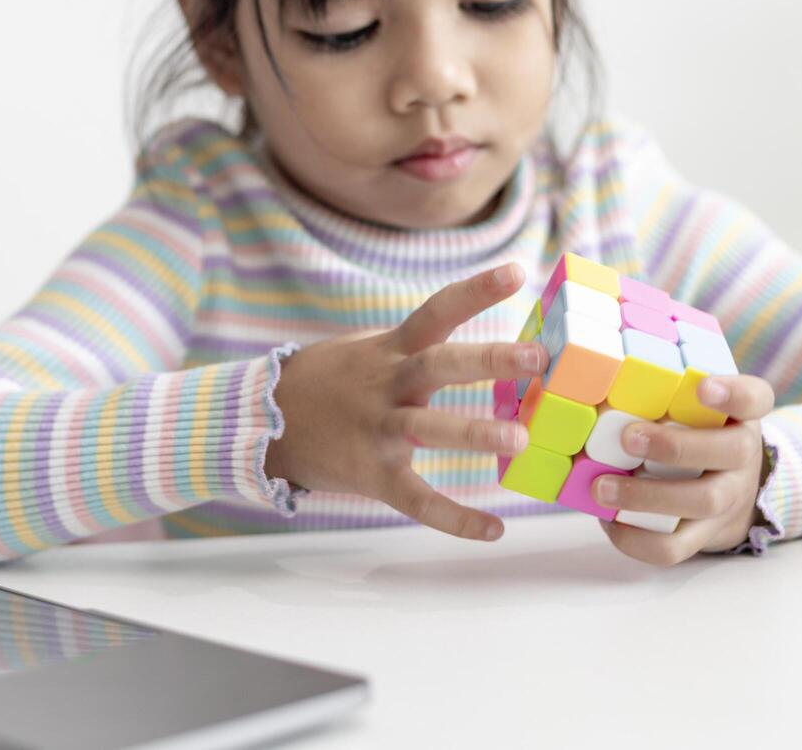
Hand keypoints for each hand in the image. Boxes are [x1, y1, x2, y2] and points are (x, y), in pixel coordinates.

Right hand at [266, 262, 545, 541]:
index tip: (517, 272)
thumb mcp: (366, 350)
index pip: (437, 311)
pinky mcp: (372, 474)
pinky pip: (417, 498)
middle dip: (487, 360)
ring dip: (474, 432)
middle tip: (536, 356)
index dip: (475, 290)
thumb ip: (412, 347)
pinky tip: (494, 529)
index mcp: (390, 350)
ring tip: (520, 439)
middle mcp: (387, 384)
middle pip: (439, 365)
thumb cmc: (328, 382)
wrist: (264, 422)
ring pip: (428, 428)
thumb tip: (474, 341)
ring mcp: (378, 430)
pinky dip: (454, 517)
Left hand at [595, 374, 775, 563]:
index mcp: (740, 416)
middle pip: (729, 451)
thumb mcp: (693, 405)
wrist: (731, 492)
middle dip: (675, 446)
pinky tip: (608, 522)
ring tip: (602, 487)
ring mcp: (729, 498)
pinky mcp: (705, 535)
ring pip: (702, 501)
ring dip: (647, 496)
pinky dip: (637, 539)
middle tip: (628, 437)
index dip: (733, 393)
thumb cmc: (695, 433)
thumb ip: (660, 390)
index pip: (753, 398)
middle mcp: (743, 455)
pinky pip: (676, 546)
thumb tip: (580, 375)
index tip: (702, 388)